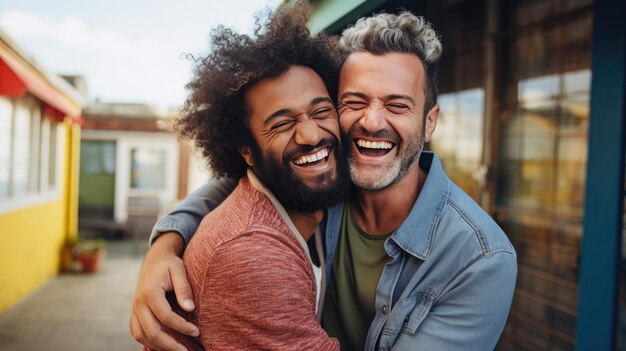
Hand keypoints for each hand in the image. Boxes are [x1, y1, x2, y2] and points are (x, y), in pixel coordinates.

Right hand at [130, 232, 199, 350]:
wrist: (154, 259)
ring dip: (159, 347)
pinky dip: (149, 342)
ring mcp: (134, 309)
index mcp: (150, 292)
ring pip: (142, 336)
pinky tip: (164, 346)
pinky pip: (137, 332)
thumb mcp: (179, 270)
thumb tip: (190, 308)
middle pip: (151, 332)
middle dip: (170, 345)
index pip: (165, 317)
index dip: (182, 327)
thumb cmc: (169, 264)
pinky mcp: (135, 313)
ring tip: (178, 350)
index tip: (197, 331)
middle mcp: (139, 303)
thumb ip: (184, 288)